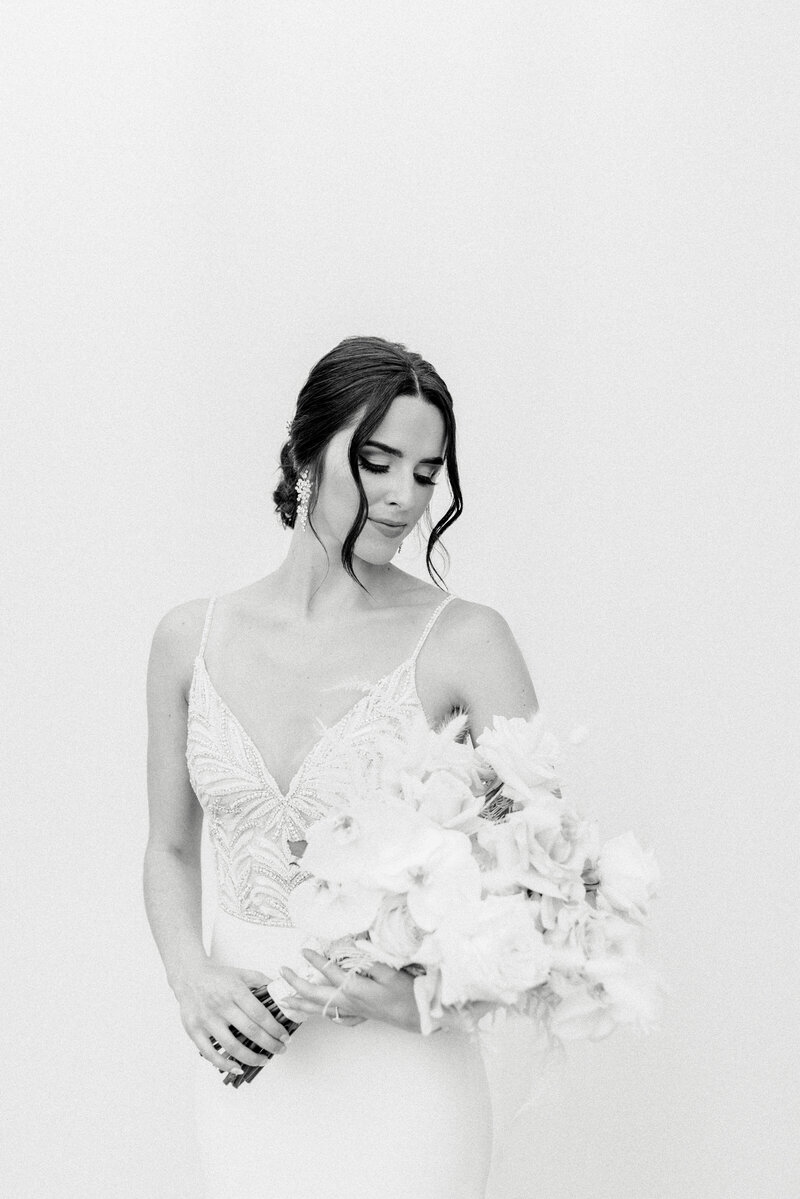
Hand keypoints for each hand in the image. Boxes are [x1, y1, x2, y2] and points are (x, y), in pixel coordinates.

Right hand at [173, 960, 290, 1073]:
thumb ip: (262, 981)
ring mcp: (206, 1019)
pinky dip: (224, 1064)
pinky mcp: (194, 1030)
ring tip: (264, 1060)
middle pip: (250, 1030)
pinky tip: (238, 1068)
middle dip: (269, 1044)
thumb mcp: (242, 973)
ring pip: (232, 1045)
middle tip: (281, 1050)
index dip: (275, 1028)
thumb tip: (283, 993)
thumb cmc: (219, 977)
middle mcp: (221, 1005)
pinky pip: (210, 1053)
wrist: (189, 976)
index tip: (285, 1037)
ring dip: (251, 1057)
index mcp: (235, 990)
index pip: (260, 1014)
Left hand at [279, 949, 421, 1032]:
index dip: (314, 960)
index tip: (303, 950)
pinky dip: (322, 1013)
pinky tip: (319, 1012)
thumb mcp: (390, 971)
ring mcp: (352, 1011)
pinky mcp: (359, 1015)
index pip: (328, 972)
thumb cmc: (406, 994)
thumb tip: (352, 945)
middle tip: (282, 971)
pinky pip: (335, 1016)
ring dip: (301, 1003)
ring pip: (320, 1008)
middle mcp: (348, 1002)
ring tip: (285, 1001)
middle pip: (315, 994)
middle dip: (296, 983)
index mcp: (354, 988)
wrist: (418, 1016)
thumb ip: (368, 958)